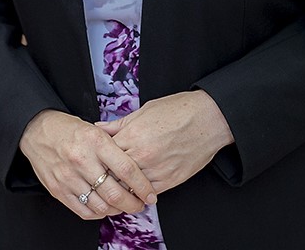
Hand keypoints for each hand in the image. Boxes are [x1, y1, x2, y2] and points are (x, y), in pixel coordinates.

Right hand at [18, 110, 156, 219]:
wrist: (37, 131)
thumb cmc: (70, 130)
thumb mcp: (96, 129)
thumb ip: (115, 148)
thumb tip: (138, 169)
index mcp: (96, 141)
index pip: (126, 169)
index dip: (142, 186)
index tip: (150, 193)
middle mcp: (82, 160)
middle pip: (115, 193)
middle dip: (133, 204)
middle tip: (141, 204)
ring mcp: (69, 177)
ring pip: (101, 206)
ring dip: (117, 210)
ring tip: (124, 206)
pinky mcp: (58, 190)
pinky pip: (84, 210)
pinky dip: (99, 213)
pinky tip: (105, 207)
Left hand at [96, 91, 234, 195]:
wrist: (209, 119)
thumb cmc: (179, 110)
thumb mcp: (145, 110)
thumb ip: (119, 124)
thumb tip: (99, 128)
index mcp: (133, 135)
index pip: (105, 154)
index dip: (98, 159)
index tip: (94, 161)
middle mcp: (142, 155)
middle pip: (113, 174)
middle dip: (106, 176)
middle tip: (100, 178)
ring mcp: (157, 170)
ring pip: (129, 187)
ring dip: (122, 188)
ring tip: (115, 188)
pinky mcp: (170, 180)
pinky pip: (148, 193)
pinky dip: (140, 192)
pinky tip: (135, 190)